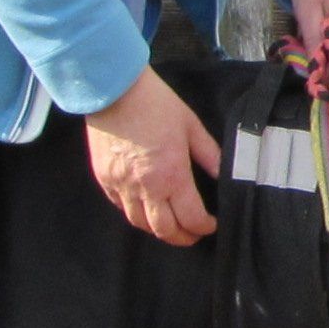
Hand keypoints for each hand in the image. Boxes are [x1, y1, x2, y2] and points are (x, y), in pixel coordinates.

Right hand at [87, 66, 219, 245]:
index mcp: (171, 175)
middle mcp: (145, 187)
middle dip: (182, 237)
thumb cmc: (156, 104)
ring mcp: (121, 186)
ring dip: (158, 229)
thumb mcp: (191, 126)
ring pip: (139, 223)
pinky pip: (120, 208)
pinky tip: (146, 207)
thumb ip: (209, 155)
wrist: (114, 90)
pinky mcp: (104, 179)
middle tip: (193, 234)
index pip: (191, 218)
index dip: (204, 227)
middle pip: (164, 230)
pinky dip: (135, 213)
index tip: (212, 224)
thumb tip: (225, 175)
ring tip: (171, 224)